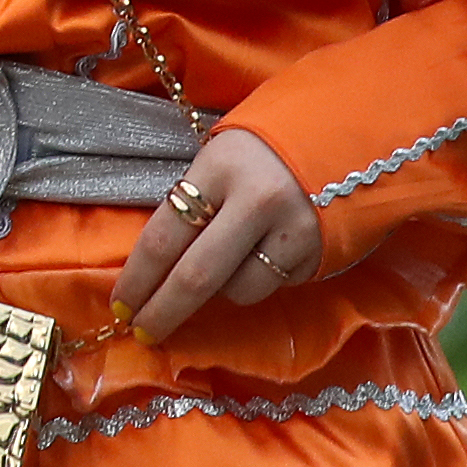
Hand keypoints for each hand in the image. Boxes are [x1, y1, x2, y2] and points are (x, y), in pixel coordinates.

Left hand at [111, 127, 322, 341]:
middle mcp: (256, 202)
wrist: (347, 133)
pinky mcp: (320, 253)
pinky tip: (267, 251)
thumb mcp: (220, 158)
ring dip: (221, 291)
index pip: (163, 237)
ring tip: (229, 259)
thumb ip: (193, 204)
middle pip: (195, 276)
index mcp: (219, 169)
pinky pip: (275, 285)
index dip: (137, 278)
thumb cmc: (265, 148)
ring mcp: (292, 230)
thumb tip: (155, 268)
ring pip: (238, 290)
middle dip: (163, 311)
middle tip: (142, 333)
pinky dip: (260, 279)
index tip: (119, 305)